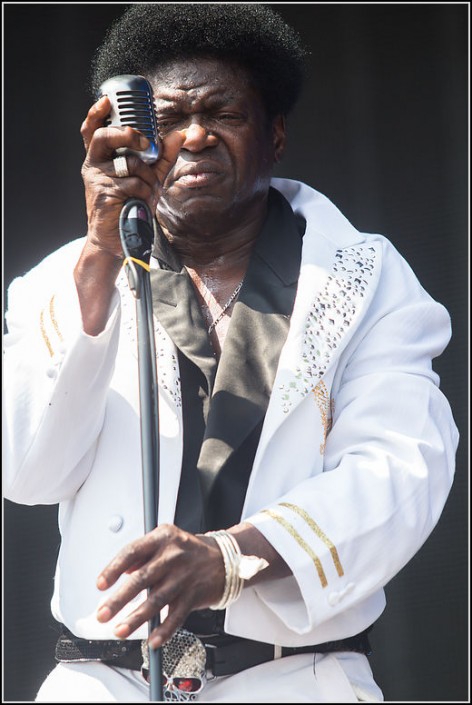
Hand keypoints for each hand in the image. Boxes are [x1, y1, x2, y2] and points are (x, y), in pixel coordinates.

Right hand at [74, 98, 184, 334]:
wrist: (118, 239)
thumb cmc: (131, 206)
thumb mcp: (149, 178)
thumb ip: (163, 156)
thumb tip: (182, 134)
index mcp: (102, 157)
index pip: (93, 129)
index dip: (97, 112)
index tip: (109, 101)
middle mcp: (94, 164)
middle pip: (105, 136)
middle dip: (129, 135)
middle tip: (145, 143)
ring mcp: (96, 179)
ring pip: (128, 164)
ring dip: (146, 177)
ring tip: (146, 191)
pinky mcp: (103, 195)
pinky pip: (133, 184)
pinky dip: (144, 192)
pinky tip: (140, 203)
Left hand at [96, 524, 224, 648]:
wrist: (224, 558)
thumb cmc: (188, 550)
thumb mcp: (165, 540)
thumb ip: (142, 554)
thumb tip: (120, 571)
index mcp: (162, 538)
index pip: (132, 552)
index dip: (114, 569)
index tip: (100, 584)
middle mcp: (173, 556)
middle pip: (141, 579)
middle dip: (119, 599)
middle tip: (103, 613)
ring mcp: (184, 576)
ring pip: (156, 600)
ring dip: (136, 618)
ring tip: (120, 630)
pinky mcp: (194, 595)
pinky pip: (176, 616)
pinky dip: (164, 630)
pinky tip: (152, 640)